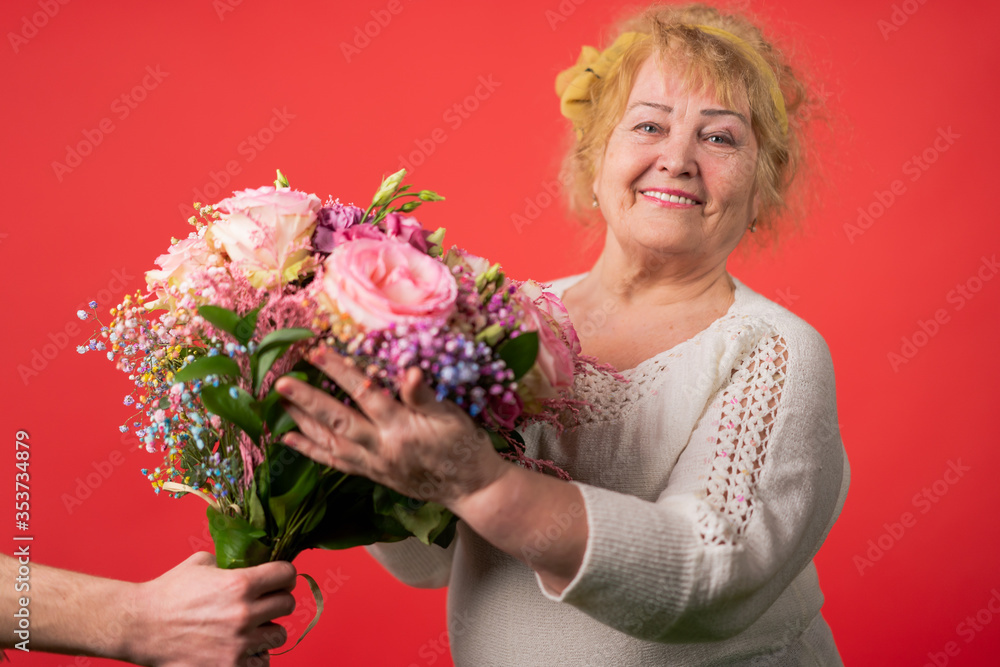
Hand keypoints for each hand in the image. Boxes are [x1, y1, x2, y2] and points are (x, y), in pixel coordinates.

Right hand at [128, 552, 295, 666]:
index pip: (287, 574)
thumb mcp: (202, 563)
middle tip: (267, 602)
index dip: (285, 574)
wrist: (139, 626)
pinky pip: (262, 662)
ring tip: (254, 627)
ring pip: (280, 635)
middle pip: (288, 604)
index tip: (279, 579)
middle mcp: (244, 614)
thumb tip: (250, 560)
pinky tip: (245, 648)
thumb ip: (231, 561)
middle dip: (279, 600)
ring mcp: (239, 644)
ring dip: (269, 629)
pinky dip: (257, 655)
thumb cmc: (168, 593)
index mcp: (240, 584)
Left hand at [274, 345, 506, 508]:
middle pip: (337, 420)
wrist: (471, 488)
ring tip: (278, 405)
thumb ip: (425, 396)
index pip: (364, 394)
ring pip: (330, 443)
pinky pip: (335, 462)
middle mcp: (381, 448)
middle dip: (306, 400)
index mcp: (400, 428)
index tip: (315, 352)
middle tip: (280, 383)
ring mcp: (373, 464)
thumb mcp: (452, 416)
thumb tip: (409, 371)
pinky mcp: (372, 475)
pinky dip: (311, 451)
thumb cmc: (465, 447)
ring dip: (302, 424)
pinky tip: (291, 440)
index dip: (339, 371)